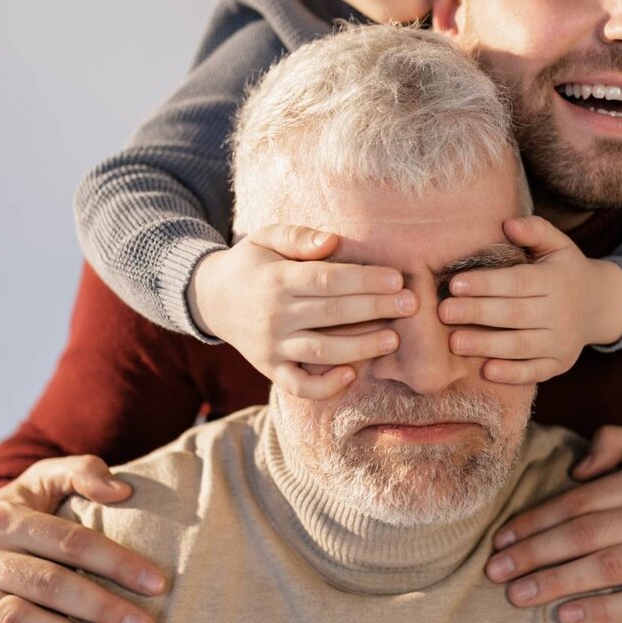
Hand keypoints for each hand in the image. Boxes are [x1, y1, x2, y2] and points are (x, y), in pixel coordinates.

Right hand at [0, 456, 165, 622]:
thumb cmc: (15, 512)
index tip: (157, 584)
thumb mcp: (40, 481)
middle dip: (102, 607)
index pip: (71, 541)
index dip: (116, 562)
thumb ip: (81, 473)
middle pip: (50, 583)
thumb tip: (123, 491)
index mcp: (7, 519)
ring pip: (17, 620)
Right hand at [187, 224, 416, 395]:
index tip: (396, 279)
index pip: (328, 280)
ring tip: (394, 339)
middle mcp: (275, 316)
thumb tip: (332, 241)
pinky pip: (299, 385)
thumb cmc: (252, 263)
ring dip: (360, 348)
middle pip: (332, 314)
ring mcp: (272, 346)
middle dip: (375, 309)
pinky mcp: (271, 370)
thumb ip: (299, 236)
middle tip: (411, 305)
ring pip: (321, 352)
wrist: (210, 299)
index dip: (364, 280)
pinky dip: (325, 386)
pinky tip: (352, 375)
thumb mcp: (266, 238)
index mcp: (277, 280)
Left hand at [439, 216, 621, 383]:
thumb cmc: (565, 270)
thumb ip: (535, 230)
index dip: (487, 284)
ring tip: (454, 342)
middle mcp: (561, 313)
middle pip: (515, 315)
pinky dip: (512, 374)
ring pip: (521, 346)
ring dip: (487, 345)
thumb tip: (508, 224)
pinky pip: (534, 372)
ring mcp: (561, 342)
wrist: (601, 305)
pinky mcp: (559, 365)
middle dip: (478, 313)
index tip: (454, 284)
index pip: (519, 282)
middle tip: (444, 312)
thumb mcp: (558, 245)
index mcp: (557, 280)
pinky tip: (486, 371)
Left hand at [485, 425, 621, 622]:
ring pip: (609, 568)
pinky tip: (568, 617)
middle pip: (586, 535)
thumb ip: (616, 442)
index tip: (503, 538)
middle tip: (496, 571)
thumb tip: (575, 468)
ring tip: (519, 596)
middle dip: (535, 553)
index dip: (537, 520)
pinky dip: (604, 611)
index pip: (580, 500)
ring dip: (558, 583)